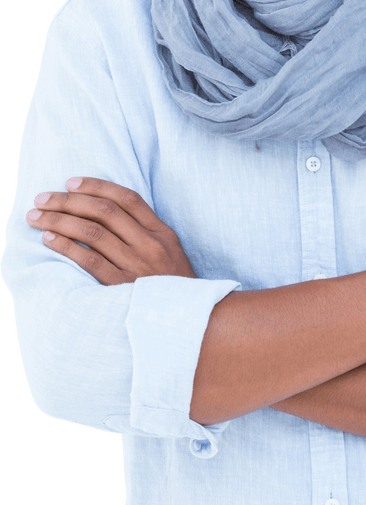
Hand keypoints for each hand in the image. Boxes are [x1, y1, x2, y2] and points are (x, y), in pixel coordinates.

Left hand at [26, 177, 195, 285]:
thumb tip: (107, 212)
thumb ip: (146, 232)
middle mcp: (150, 245)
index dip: (96, 186)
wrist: (190, 322)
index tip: (71, 182)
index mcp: (163, 233)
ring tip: (37, 217)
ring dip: (60, 221)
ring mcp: (136, 266)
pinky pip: (89, 261)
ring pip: (92, 233)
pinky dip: (67, 247)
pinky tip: (50, 240)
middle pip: (104, 212)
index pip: (127, 198)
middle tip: (42, 198)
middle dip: (68, 201)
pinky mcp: (121, 287)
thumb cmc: (174, 288)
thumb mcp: (171, 254)